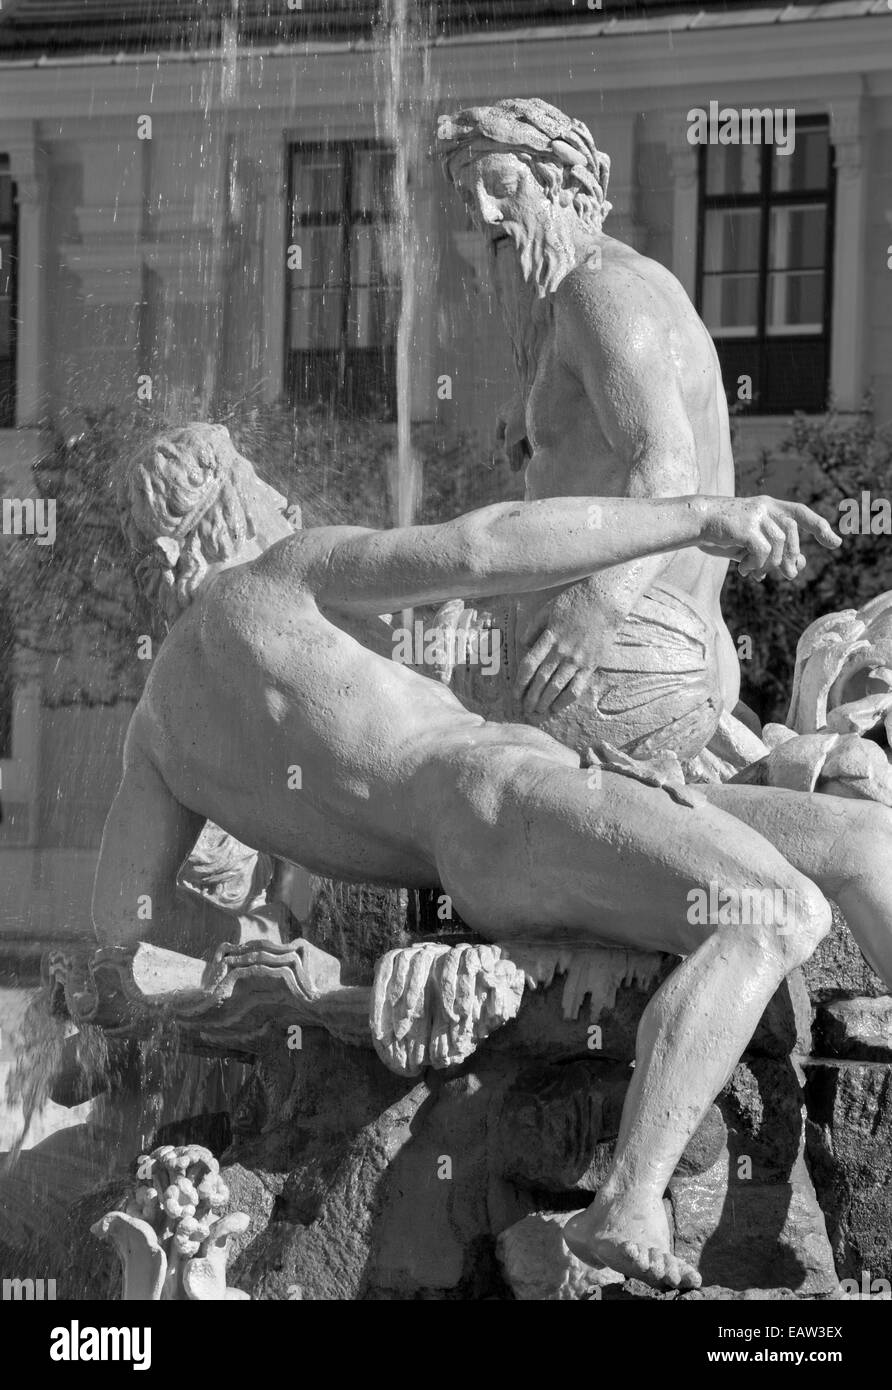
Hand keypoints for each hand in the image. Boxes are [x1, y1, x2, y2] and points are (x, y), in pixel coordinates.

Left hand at [515, 584, 603, 717]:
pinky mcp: (590, 665)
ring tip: (536, 711)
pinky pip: (576, 687)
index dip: (520, 682)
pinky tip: (556, 708)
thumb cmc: (575, 602)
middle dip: (530, 697)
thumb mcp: (547, 609)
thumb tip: (523, 644)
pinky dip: (565, 701)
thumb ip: (533, 627)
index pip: (528, 665)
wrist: (605, 602)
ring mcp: (576, 660)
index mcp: (548, 637)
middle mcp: (561, 651)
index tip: (515, 693)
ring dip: (544, 702)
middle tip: (524, 708)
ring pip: (556, 687)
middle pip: (541, 680)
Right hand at [698, 496, 839, 580]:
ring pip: (778, 543)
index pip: (800, 513)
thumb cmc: (724, 535)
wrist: (696, 524)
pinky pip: (762, 549)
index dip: (819, 527)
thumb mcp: (752, 545)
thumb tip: (798, 567)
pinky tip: (745, 571)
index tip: (835, 543)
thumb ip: (774, 553)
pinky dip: (757, 564)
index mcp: (769, 506)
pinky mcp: (745, 526)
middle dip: (794, 555)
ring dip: (770, 564)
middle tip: (790, 575)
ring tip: (756, 574)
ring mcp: (755, 515)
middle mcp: (765, 507)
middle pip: (792, 530)